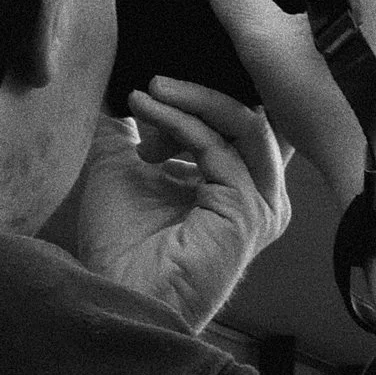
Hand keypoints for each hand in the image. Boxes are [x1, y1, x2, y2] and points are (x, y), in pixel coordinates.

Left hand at [39, 77, 289, 331]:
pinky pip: (219, 145)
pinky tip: (146, 108)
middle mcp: (257, 194)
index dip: (197, 99)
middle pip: (249, 116)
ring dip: (193, 100)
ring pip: (244, 123)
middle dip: (201, 93)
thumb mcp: (121, 165)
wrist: (116, 294)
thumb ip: (131, 124)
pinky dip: (180, 120)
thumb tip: (121, 80)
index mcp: (236, 185)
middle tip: (152, 84)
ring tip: (149, 92)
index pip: (238, 120)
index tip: (145, 93)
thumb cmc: (120, 246)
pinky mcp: (248, 210)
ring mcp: (259, 203)